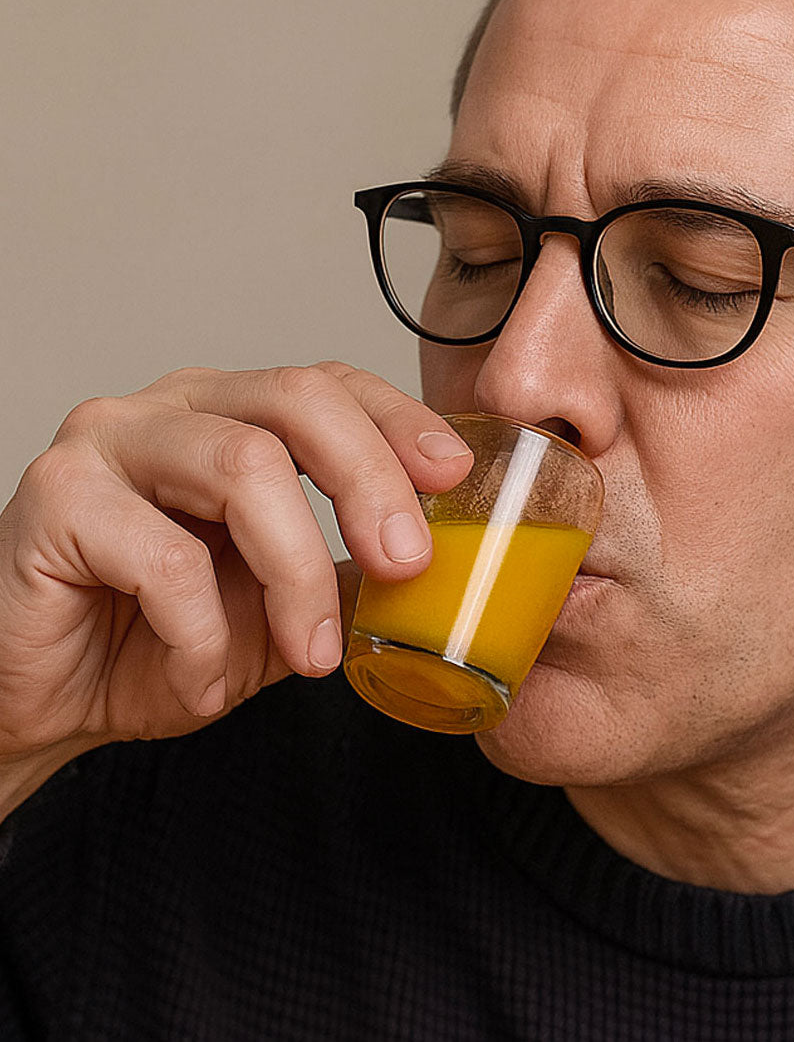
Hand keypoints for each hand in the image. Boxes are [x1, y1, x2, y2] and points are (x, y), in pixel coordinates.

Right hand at [0, 362, 471, 812]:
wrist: (50, 698)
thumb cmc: (159, 640)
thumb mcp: (282, 608)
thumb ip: (346, 574)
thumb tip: (435, 569)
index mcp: (235, 418)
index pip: (330, 385)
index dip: (399, 421)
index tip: (454, 479)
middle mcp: (177, 410)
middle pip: (297, 400)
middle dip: (368, 482)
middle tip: (405, 565)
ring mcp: (111, 443)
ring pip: (241, 467)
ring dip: (292, 575)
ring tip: (303, 653)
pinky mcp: (56, 499)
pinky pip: (163, 557)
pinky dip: (203, 634)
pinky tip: (202, 677)